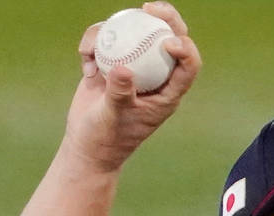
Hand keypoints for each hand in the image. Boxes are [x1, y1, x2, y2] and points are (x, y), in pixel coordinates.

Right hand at [63, 2, 201, 172]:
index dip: (186, 49)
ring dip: (114, 30)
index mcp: (167, 92)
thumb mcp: (113, 118)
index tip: (168, 42)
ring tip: (92, 49)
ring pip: (135, 33)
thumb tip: (123, 69)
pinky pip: (107, 40)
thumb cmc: (106, 139)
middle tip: (148, 7)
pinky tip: (85, 65)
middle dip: (164, 16)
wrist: (85, 145)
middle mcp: (154, 75)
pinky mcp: (112, 62)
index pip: (189, 66)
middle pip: (168, 37)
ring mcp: (134, 66)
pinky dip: (93, 45)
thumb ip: (119, 94)